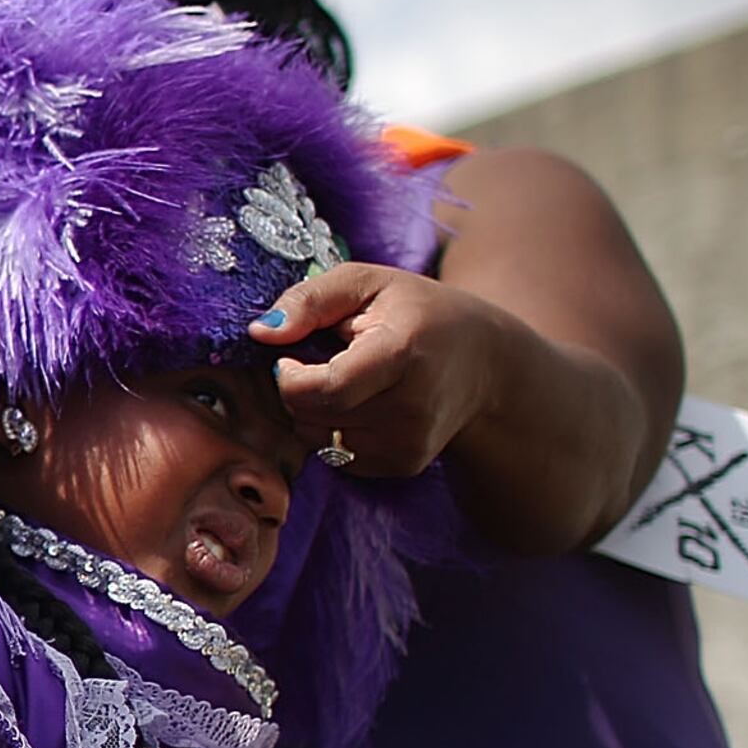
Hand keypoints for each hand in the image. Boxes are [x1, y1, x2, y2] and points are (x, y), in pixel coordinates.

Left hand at [250, 262, 520, 478]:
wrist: (486, 364)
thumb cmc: (419, 313)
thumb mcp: (368, 283)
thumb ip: (310, 300)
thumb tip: (260, 332)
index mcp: (402, 354)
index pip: (326, 389)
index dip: (290, 377)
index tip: (290, 357)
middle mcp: (410, 408)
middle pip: (314, 416)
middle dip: (297, 390)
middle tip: (316, 363)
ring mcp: (409, 443)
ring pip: (318, 439)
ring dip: (313, 412)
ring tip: (345, 379)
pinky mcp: (404, 464)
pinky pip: (337, 456)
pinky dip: (333, 430)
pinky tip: (361, 403)